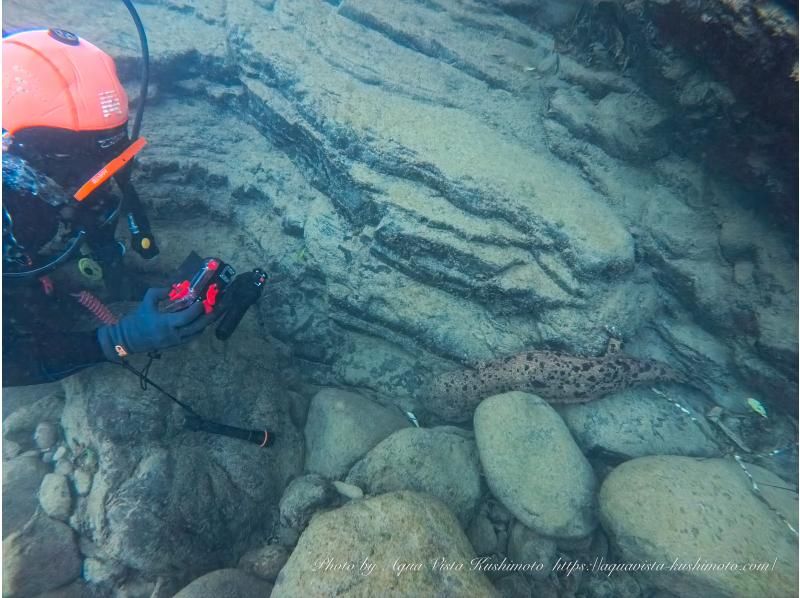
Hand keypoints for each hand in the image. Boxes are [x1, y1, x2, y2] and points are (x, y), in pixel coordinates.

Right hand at [97, 288, 214, 360]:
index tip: (204, 301)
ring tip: (215, 312)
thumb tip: (172, 288)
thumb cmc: (137, 321)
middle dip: (209, 316)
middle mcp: (173, 334)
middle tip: (218, 307)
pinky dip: (199, 329)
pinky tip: (204, 321)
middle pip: (197, 326)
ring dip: (206, 323)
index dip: (197, 310)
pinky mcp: (176, 345)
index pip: (187, 317)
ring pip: (197, 333)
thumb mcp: (146, 303)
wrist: (129, 340)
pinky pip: (192, 337)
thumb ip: (158, 293)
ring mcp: (176, 341)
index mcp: (165, 323)